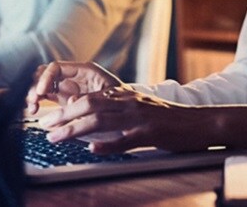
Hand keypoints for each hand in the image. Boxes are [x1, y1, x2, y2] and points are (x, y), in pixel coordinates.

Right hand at [25, 61, 122, 115]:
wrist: (135, 116)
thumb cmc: (125, 104)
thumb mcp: (111, 100)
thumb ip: (90, 98)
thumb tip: (70, 102)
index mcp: (85, 71)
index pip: (56, 67)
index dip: (45, 78)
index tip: (41, 92)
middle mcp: (74, 77)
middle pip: (46, 74)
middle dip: (36, 86)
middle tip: (33, 102)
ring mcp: (68, 88)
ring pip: (43, 85)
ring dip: (34, 94)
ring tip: (32, 108)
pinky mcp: (65, 100)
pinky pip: (46, 97)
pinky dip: (38, 102)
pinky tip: (35, 111)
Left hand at [38, 87, 223, 153]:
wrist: (202, 122)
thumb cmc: (170, 118)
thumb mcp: (141, 107)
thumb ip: (118, 109)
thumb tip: (92, 116)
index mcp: (125, 96)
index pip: (88, 98)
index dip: (65, 107)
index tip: (48, 117)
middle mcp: (128, 102)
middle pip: (88, 106)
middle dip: (63, 117)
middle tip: (44, 127)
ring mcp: (139, 118)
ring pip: (101, 120)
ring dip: (75, 129)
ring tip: (57, 138)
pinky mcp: (151, 133)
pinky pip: (126, 139)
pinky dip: (108, 144)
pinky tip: (92, 149)